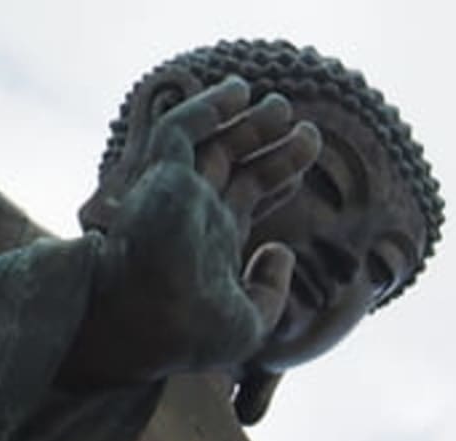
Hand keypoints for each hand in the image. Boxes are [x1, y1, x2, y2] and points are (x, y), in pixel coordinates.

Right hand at [64, 76, 323, 386]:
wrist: (148, 328)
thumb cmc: (189, 335)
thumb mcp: (250, 322)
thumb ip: (271, 290)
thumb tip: (282, 251)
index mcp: (212, 244)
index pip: (248, 197)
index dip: (277, 173)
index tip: (303, 151)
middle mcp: (193, 215)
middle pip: (236, 167)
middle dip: (269, 144)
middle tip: (306, 128)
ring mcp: (176, 194)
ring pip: (213, 144)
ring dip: (245, 120)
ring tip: (281, 104)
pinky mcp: (162, 177)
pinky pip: (182, 129)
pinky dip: (208, 107)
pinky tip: (237, 90)